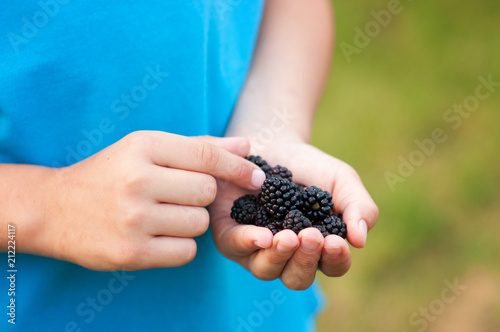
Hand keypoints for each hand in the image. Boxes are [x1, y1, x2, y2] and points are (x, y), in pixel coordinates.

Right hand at [38, 131, 264, 270]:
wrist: (54, 209)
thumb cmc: (111, 175)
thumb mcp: (147, 149)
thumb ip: (199, 147)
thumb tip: (246, 145)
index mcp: (143, 146)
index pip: (207, 154)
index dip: (237, 167)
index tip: (256, 178)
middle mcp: (138, 180)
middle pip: (207, 192)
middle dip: (203, 197)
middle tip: (179, 196)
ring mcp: (134, 219)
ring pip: (200, 223)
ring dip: (192, 222)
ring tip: (164, 216)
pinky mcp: (131, 253)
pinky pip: (186, 251)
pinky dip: (181, 245)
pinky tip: (158, 236)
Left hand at [209, 140, 378, 289]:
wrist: (274, 142)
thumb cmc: (312, 168)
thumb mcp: (342, 181)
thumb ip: (359, 207)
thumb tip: (360, 240)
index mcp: (318, 249)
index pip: (332, 266)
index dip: (335, 259)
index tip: (335, 242)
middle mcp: (287, 256)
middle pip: (297, 278)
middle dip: (305, 260)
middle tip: (311, 236)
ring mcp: (257, 249)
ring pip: (266, 270)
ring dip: (279, 256)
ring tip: (288, 236)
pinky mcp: (230, 234)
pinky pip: (236, 246)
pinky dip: (249, 242)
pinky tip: (263, 235)